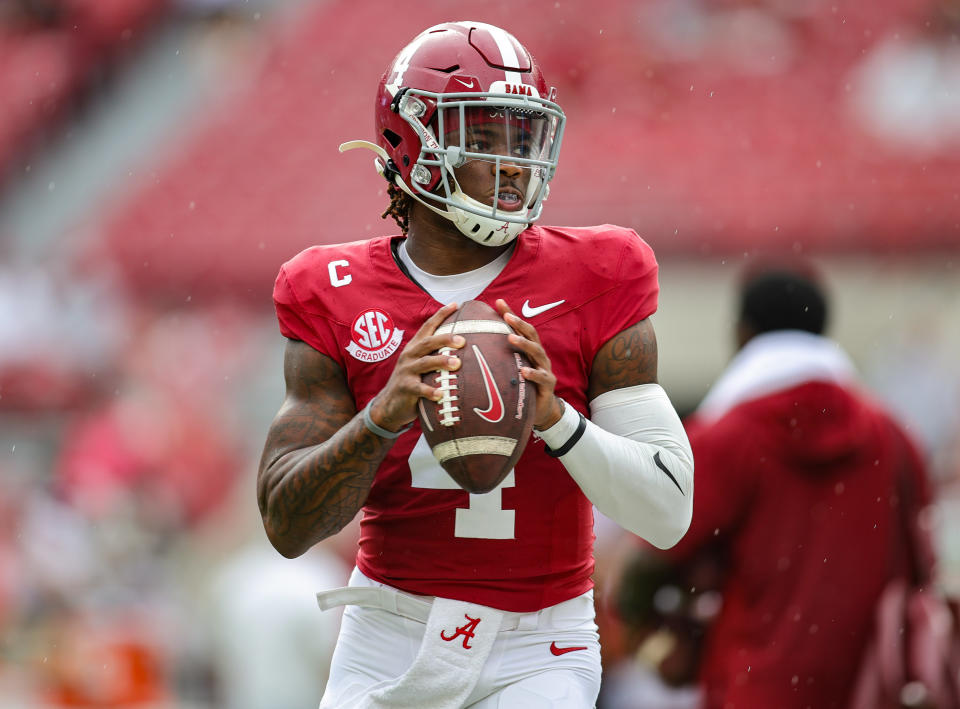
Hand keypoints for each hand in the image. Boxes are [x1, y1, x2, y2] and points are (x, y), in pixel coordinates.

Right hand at [368, 302, 464, 431]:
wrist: (389, 405)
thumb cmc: (413, 382)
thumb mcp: (421, 365)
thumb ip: (436, 355)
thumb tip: (464, 346)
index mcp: (415, 347)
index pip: (428, 326)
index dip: (441, 314)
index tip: (456, 304)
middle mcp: (410, 356)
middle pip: (428, 343)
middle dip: (445, 339)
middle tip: (463, 340)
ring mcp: (406, 371)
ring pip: (425, 363)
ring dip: (441, 361)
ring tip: (456, 364)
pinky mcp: (405, 388)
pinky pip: (419, 389)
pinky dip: (431, 391)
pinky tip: (441, 394)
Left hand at [495, 298, 563, 429]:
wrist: (541, 410)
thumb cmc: (523, 386)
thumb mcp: (511, 369)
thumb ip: (499, 357)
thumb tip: (473, 345)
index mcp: (529, 350)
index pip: (520, 328)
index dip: (510, 314)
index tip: (498, 302)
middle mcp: (538, 355)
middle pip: (531, 335)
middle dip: (518, 324)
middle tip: (506, 317)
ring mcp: (544, 368)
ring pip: (536, 352)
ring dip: (523, 344)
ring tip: (510, 338)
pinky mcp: (548, 384)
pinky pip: (541, 377)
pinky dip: (533, 373)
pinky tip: (524, 371)